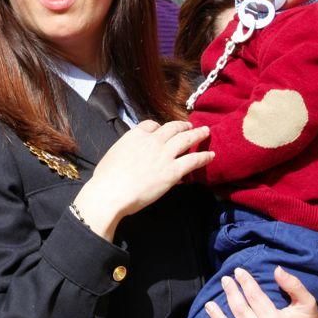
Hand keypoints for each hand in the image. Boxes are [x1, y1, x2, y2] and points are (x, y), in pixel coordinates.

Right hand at [74, 120, 212, 239]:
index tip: (162, 130)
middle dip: (182, 125)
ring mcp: (164, 154)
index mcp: (135, 135)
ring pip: (186, 138)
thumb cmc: (106, 178)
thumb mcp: (114, 154)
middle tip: (190, 126)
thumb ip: (127, 150)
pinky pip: (193, 160)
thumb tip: (131, 155)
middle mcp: (152, 140)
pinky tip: (211, 155)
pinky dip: (204, 156)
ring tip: (205, 132)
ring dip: (197, 134)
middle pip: (172, 128)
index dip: (159, 127)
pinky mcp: (173, 170)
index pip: (151, 124)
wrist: (111, 192)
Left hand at [205, 267, 317, 317]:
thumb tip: (277, 269)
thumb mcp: (306, 303)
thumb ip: (293, 285)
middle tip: (225, 279)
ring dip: (218, 317)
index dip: (246, 282)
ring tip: (209, 304)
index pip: (255, 297)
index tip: (238, 271)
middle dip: (231, 293)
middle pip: (241, 310)